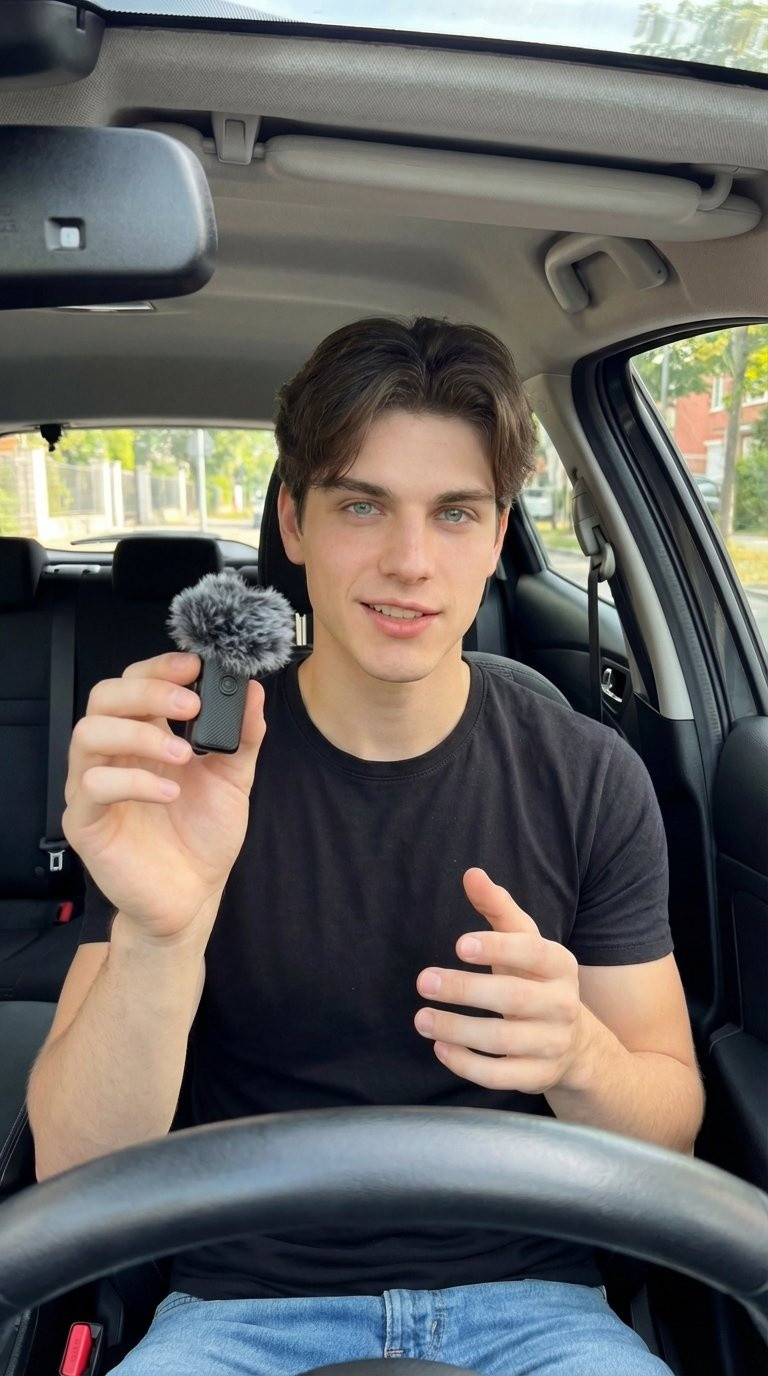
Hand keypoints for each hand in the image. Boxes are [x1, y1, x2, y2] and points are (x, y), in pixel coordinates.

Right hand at [63, 652, 266, 945]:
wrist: (194, 897)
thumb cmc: (203, 838)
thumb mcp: (234, 779)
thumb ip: (244, 736)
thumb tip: (252, 691)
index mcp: (145, 736)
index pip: (135, 681)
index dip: (160, 667)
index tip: (195, 666)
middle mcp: (115, 754)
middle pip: (105, 696)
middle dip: (148, 691)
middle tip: (191, 705)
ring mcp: (94, 786)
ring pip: (89, 734)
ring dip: (139, 733)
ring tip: (184, 754)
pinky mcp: (86, 822)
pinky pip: (94, 787)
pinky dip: (132, 781)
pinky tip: (169, 791)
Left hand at [414, 868, 590, 1093]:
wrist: (576, 1044)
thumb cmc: (536, 980)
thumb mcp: (525, 942)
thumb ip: (498, 908)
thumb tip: (471, 874)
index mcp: (560, 965)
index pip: (533, 953)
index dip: (498, 948)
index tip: (459, 944)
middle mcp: (562, 1005)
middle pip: (513, 999)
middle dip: (465, 989)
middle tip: (423, 980)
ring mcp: (551, 1044)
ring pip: (503, 1041)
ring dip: (458, 1030)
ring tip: (421, 1018)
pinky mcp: (537, 1077)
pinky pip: (501, 1076)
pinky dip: (468, 1065)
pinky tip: (440, 1048)